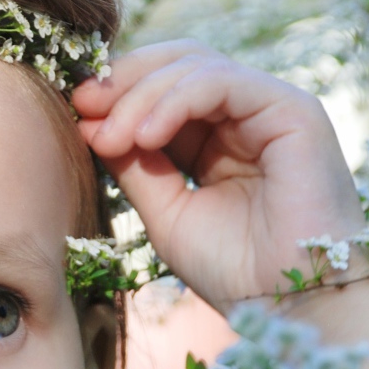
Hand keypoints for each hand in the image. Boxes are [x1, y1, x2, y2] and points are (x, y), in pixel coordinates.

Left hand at [73, 41, 365, 313]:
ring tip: (110, 137)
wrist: (292, 306)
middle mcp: (248, 114)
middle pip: (178, 62)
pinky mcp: (294, 110)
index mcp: (220, 136)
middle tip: (82, 107)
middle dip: (124, 81)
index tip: (75, 114)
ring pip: (196, 66)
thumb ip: (134, 167)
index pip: (164, 86)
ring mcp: (272, 108)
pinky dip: (176, 100)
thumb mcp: (166, 214)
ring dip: (142, 96)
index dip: (118, 92)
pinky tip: (145, 136)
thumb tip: (89, 122)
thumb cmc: (236, 271)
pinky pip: (223, 82)